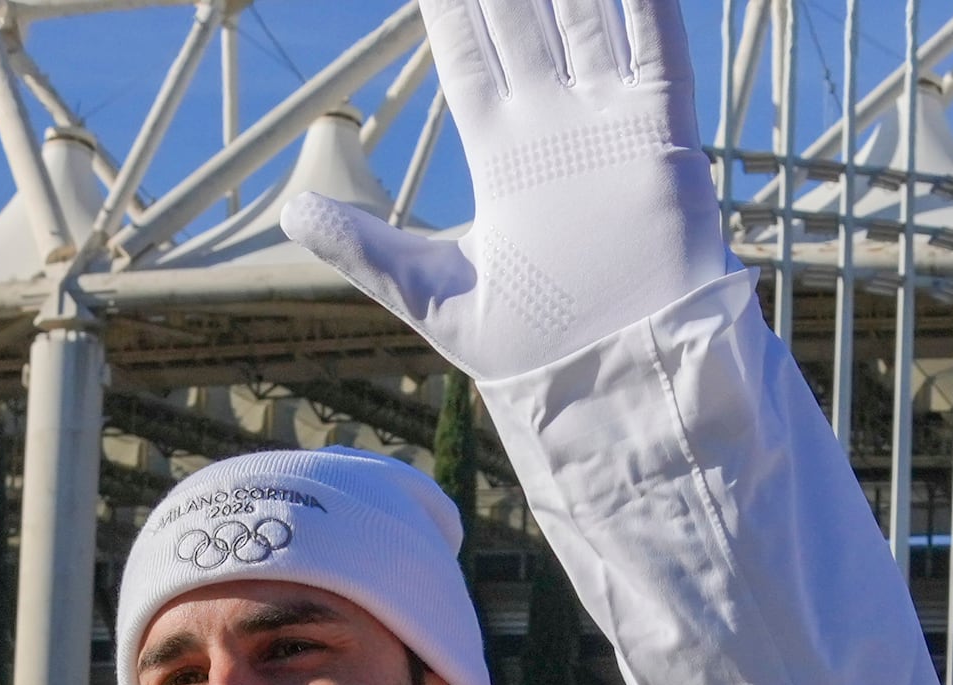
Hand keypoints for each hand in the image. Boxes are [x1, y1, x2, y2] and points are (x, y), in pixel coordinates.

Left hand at [280, 0, 725, 382]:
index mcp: (502, 152)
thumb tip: (293, 212)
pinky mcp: (659, 136)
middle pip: (522, 16)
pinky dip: (643, 3)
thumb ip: (365, 246)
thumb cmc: (529, 347)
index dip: (448, 0)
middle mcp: (555, 124)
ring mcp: (608, 123)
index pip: (468, 50)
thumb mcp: (430, 291)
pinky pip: (655, 48)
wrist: (608, 379)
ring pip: (585, 13)